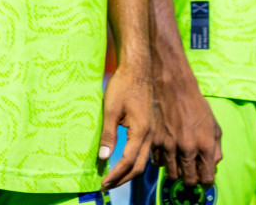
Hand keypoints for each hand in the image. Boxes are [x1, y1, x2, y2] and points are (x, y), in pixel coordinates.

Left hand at [99, 60, 152, 189]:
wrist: (139, 69)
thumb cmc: (123, 86)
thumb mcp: (110, 109)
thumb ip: (109, 134)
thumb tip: (104, 157)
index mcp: (141, 132)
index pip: (128, 161)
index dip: (116, 175)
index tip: (103, 183)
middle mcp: (150, 136)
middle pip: (138, 166)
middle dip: (122, 179)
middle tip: (107, 186)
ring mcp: (152, 132)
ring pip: (143, 160)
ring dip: (128, 172)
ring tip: (113, 178)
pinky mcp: (150, 128)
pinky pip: (145, 151)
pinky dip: (134, 162)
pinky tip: (125, 163)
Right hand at [151, 67, 220, 187]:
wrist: (174, 88)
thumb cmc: (197, 106)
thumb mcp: (215, 127)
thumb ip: (216, 150)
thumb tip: (212, 166)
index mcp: (205, 146)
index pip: (206, 179)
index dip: (205, 180)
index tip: (202, 177)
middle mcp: (187, 149)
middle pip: (188, 180)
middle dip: (190, 180)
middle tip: (190, 172)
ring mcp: (169, 146)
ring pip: (171, 174)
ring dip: (176, 172)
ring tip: (178, 163)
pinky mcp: (155, 140)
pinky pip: (158, 162)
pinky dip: (162, 161)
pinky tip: (167, 152)